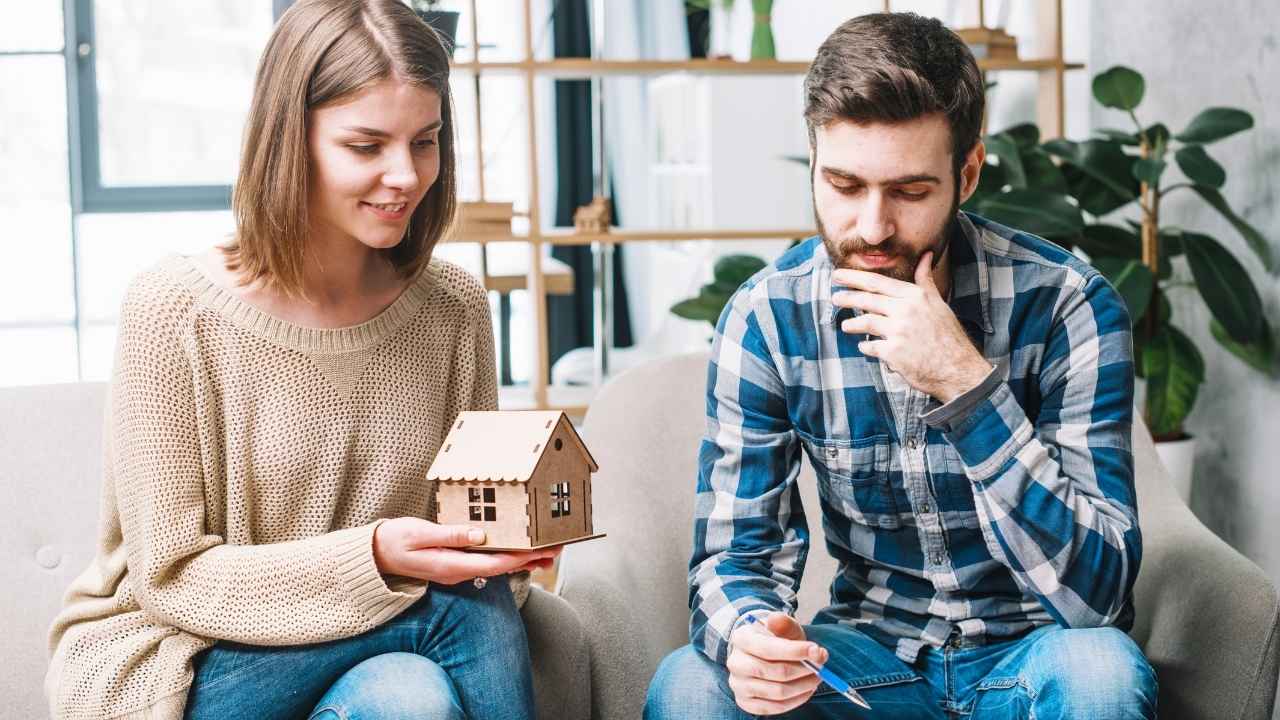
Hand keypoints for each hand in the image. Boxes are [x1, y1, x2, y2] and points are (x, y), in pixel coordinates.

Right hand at [372, 517, 560, 585]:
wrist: (375, 555)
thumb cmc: (395, 540)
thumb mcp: (421, 533)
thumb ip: (451, 535)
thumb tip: (480, 535)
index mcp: (452, 565)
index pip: (495, 563)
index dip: (521, 556)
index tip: (542, 549)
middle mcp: (459, 572)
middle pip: (502, 567)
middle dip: (530, 558)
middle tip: (556, 548)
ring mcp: (457, 570)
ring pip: (497, 566)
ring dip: (522, 559)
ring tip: (547, 553)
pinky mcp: (456, 564)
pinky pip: (487, 563)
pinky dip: (506, 556)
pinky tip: (518, 551)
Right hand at [726, 612, 825, 715]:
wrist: (761, 654)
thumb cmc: (774, 640)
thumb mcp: (782, 627)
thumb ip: (789, 627)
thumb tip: (797, 637)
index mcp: (741, 638)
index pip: (769, 649)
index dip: (796, 651)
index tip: (817, 651)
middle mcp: (736, 663)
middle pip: (776, 672)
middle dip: (804, 670)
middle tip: (821, 667)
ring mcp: (739, 685)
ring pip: (779, 692)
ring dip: (804, 686)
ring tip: (816, 678)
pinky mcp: (745, 702)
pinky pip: (776, 707)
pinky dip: (796, 700)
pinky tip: (806, 690)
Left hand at [833, 252, 992, 402]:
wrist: (958, 369)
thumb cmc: (948, 335)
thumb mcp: (939, 303)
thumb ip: (925, 280)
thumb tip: (926, 255)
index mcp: (915, 297)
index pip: (878, 283)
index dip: (854, 278)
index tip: (838, 276)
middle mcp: (906, 311)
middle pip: (867, 300)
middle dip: (847, 297)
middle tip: (834, 298)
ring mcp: (899, 332)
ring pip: (865, 322)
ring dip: (852, 324)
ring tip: (846, 325)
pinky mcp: (893, 353)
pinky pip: (870, 346)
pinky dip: (865, 346)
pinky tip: (864, 346)